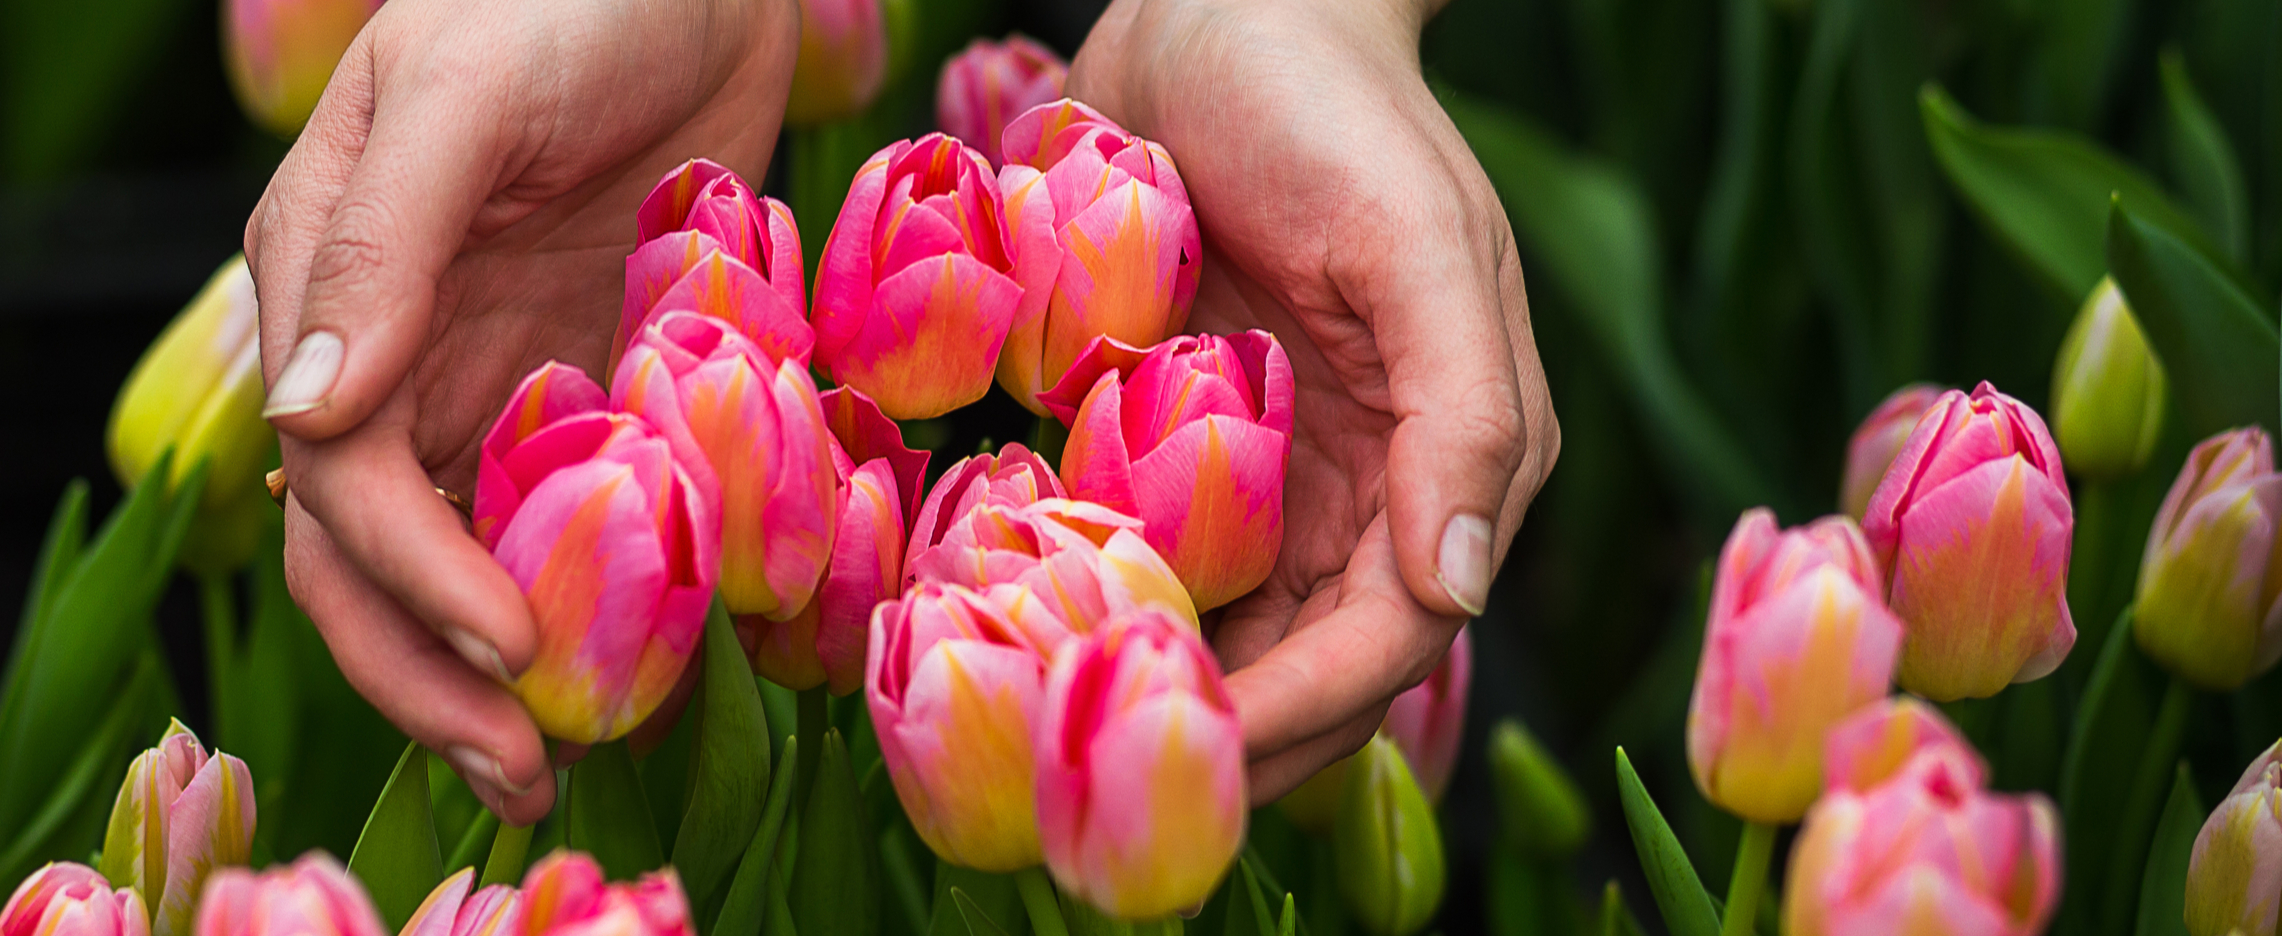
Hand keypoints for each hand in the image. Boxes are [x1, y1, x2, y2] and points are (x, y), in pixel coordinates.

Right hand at [245, 0, 794, 823]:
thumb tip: (308, 414)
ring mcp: (486, 372)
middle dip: (431, 677)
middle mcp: (389, 350)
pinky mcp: (583, 379)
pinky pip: (565, 511)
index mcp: (322, 283)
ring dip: (493, 669)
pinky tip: (644, 664)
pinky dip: (589, 594)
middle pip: (374, 556)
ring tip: (561, 765)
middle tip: (526, 771)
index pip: (342, 482)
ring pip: (459, 557)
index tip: (508, 653)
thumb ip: (379, 245)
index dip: (411, 583)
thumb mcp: (460, 93)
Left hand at [1069, 0, 1560, 802]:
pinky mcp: (1174, 437)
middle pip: (1305, 667)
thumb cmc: (1327, 103)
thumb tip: (1460, 591)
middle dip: (1222, 736)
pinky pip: (1142, 552)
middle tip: (1098, 787)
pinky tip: (1020, 630)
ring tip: (1049, 729)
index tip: (1196, 752)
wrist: (1224, 2)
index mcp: (1447, 457)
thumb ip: (1465, 414)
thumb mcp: (1414, 238)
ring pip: (1222, 630)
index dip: (1301, 712)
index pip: (1386, 639)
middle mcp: (1363, 487)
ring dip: (1151, 688)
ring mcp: (1266, 470)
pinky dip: (1095, 600)